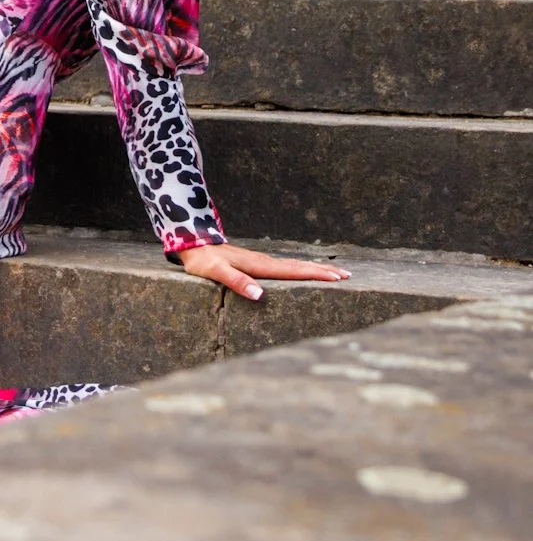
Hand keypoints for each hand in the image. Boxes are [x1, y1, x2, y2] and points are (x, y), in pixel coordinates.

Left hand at [177, 241, 350, 301]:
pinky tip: (304, 272)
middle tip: (347, 275)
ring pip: (294, 265)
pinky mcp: (256, 264)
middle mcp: (264, 262)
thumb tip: (259, 295)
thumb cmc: (202, 262)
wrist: (193, 245)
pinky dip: (301, 269)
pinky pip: (285, 267)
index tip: (337, 278)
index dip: (316, 275)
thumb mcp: (216, 273)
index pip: (294, 271)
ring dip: (315, 269)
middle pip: (299, 266)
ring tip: (335, 273)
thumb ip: (236, 282)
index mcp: (259, 266)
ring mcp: (261, 262)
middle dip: (323, 271)